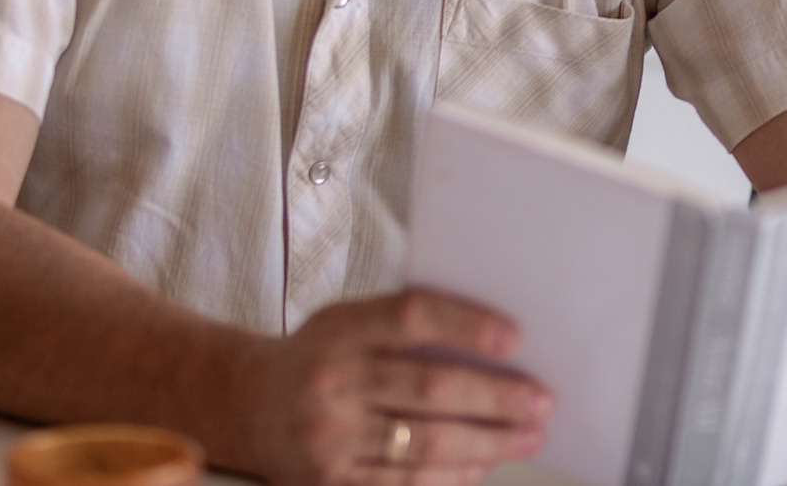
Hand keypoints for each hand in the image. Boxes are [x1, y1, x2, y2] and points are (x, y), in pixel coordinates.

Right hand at [237, 289, 552, 485]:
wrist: (244, 404)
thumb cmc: (320, 354)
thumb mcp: (348, 319)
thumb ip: (406, 322)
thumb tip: (494, 339)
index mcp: (342, 329)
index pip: (412, 316)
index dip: (467, 324)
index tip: (516, 338)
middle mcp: (333, 382)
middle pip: (429, 388)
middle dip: (496, 398)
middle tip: (542, 402)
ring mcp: (328, 438)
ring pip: (423, 444)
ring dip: (487, 444)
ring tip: (528, 438)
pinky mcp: (328, 482)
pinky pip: (401, 483)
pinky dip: (449, 476)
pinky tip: (481, 467)